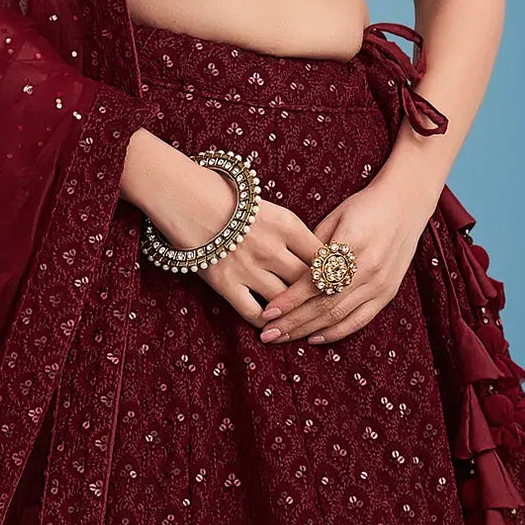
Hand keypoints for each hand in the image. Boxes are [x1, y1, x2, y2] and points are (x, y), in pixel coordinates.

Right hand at [148, 151, 322, 327]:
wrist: (186, 199)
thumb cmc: (231, 200)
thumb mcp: (271, 209)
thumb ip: (295, 234)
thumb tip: (320, 259)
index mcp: (287, 225)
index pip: (324, 257)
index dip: (334, 273)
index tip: (339, 284)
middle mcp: (271, 249)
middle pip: (307, 282)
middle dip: (319, 298)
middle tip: (327, 310)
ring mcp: (249, 269)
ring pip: (284, 302)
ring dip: (294, 315)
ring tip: (302, 323)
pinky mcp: (226, 284)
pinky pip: (253, 313)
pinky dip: (266, 322)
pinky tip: (272, 325)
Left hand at [256, 175, 434, 344]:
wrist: (405, 204)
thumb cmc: (364, 207)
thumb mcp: (335, 217)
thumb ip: (313, 247)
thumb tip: (288, 274)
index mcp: (351, 244)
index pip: (314, 280)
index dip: (289, 299)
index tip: (267, 312)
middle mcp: (368, 267)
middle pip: (324, 304)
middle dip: (293, 322)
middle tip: (267, 334)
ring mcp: (380, 283)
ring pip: (338, 315)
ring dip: (307, 330)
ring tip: (282, 338)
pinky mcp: (388, 293)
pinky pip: (359, 320)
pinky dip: (336, 332)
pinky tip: (314, 338)